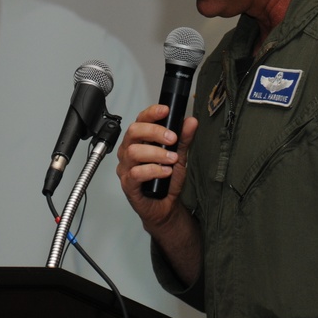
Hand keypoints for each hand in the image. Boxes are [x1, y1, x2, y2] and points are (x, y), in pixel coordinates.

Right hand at [115, 104, 198, 231]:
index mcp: (138, 141)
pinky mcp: (128, 184)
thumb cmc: (167, 180)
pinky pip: (135, 173)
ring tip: (172, 159)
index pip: (140, 120)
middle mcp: (128, 151)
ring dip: (157, 153)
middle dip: (154, 132)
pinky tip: (165, 172)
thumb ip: (183, 139)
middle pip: (133, 132)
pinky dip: (153, 170)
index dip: (151, 113)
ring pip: (133, 152)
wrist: (166, 206)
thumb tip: (190, 121)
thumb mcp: (179, 155)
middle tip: (172, 139)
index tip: (166, 111)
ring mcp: (126, 168)